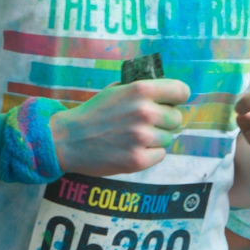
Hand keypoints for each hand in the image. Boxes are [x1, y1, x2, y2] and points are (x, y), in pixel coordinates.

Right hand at [48, 78, 190, 177]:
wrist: (68, 140)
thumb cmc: (94, 113)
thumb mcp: (116, 89)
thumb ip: (142, 89)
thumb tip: (167, 93)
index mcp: (140, 90)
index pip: (181, 91)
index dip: (177, 98)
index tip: (171, 103)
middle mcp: (144, 112)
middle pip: (176, 118)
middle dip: (164, 121)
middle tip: (145, 124)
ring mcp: (142, 137)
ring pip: (168, 138)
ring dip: (155, 139)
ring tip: (133, 137)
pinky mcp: (138, 160)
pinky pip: (160, 155)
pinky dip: (149, 154)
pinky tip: (131, 149)